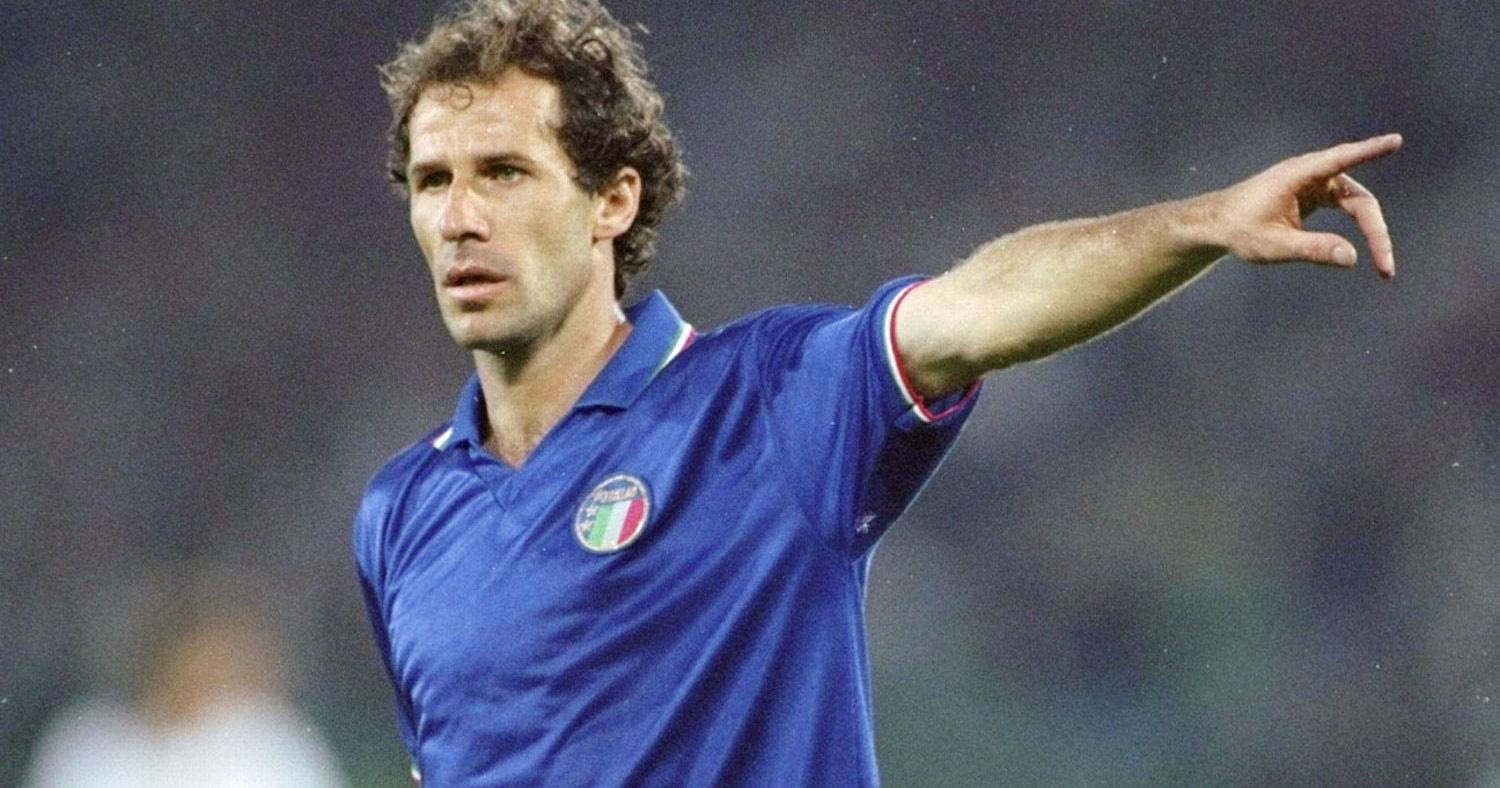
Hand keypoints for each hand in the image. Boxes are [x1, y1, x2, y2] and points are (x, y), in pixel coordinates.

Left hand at [1211, 133, 1402, 278]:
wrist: (1216, 225)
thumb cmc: (1239, 230)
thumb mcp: (1275, 245)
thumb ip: (1313, 249)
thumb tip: (1352, 258)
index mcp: (1298, 175)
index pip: (1342, 159)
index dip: (1370, 151)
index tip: (1396, 141)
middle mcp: (1310, 174)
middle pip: (1358, 198)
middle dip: (1375, 231)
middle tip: (1386, 267)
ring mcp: (1313, 184)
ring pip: (1354, 204)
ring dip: (1370, 230)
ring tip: (1382, 264)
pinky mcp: (1312, 195)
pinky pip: (1344, 206)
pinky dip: (1358, 225)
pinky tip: (1371, 244)